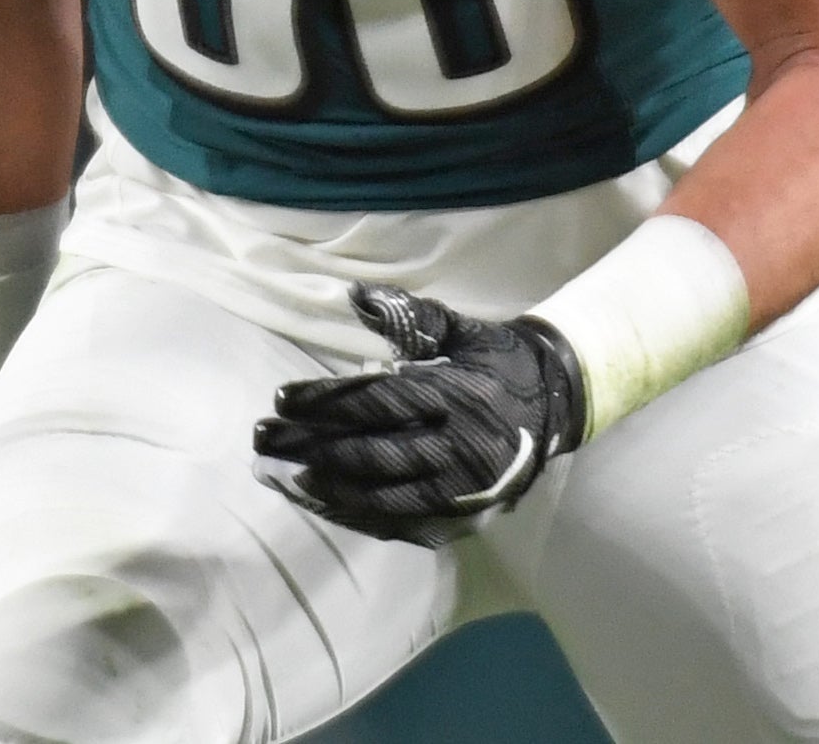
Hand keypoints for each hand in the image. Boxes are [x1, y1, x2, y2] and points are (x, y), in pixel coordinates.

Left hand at [251, 284, 585, 547]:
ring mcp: (460, 491)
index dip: (325, 402)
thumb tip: (352, 294)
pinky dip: (354, 515)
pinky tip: (320, 503)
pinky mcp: (461, 518)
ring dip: (322, 487)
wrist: (557, 405)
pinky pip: (399, 523)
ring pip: (379, 495)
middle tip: (261, 438)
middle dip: (308, 446)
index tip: (281, 398)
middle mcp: (459, 448)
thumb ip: (407, 314)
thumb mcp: (459, 329)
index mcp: (457, 396)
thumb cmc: (495, 359)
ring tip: (277, 475)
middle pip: (369, 452)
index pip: (376, 402)